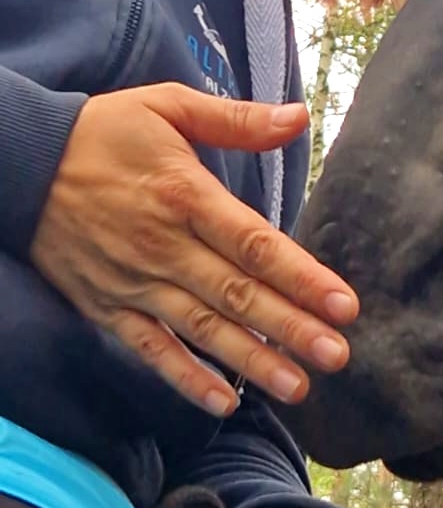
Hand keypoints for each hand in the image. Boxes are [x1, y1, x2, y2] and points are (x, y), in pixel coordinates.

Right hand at [29, 82, 358, 415]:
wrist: (20, 164)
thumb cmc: (104, 132)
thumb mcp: (170, 106)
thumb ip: (237, 119)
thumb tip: (298, 117)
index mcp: (185, 196)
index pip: (254, 244)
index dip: (302, 277)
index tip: (344, 305)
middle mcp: (163, 247)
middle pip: (237, 295)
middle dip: (291, 328)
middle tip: (337, 356)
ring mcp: (134, 283)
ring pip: (202, 329)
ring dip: (252, 360)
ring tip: (298, 387)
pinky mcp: (107, 307)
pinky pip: (151, 349)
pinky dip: (185, 378)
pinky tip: (223, 401)